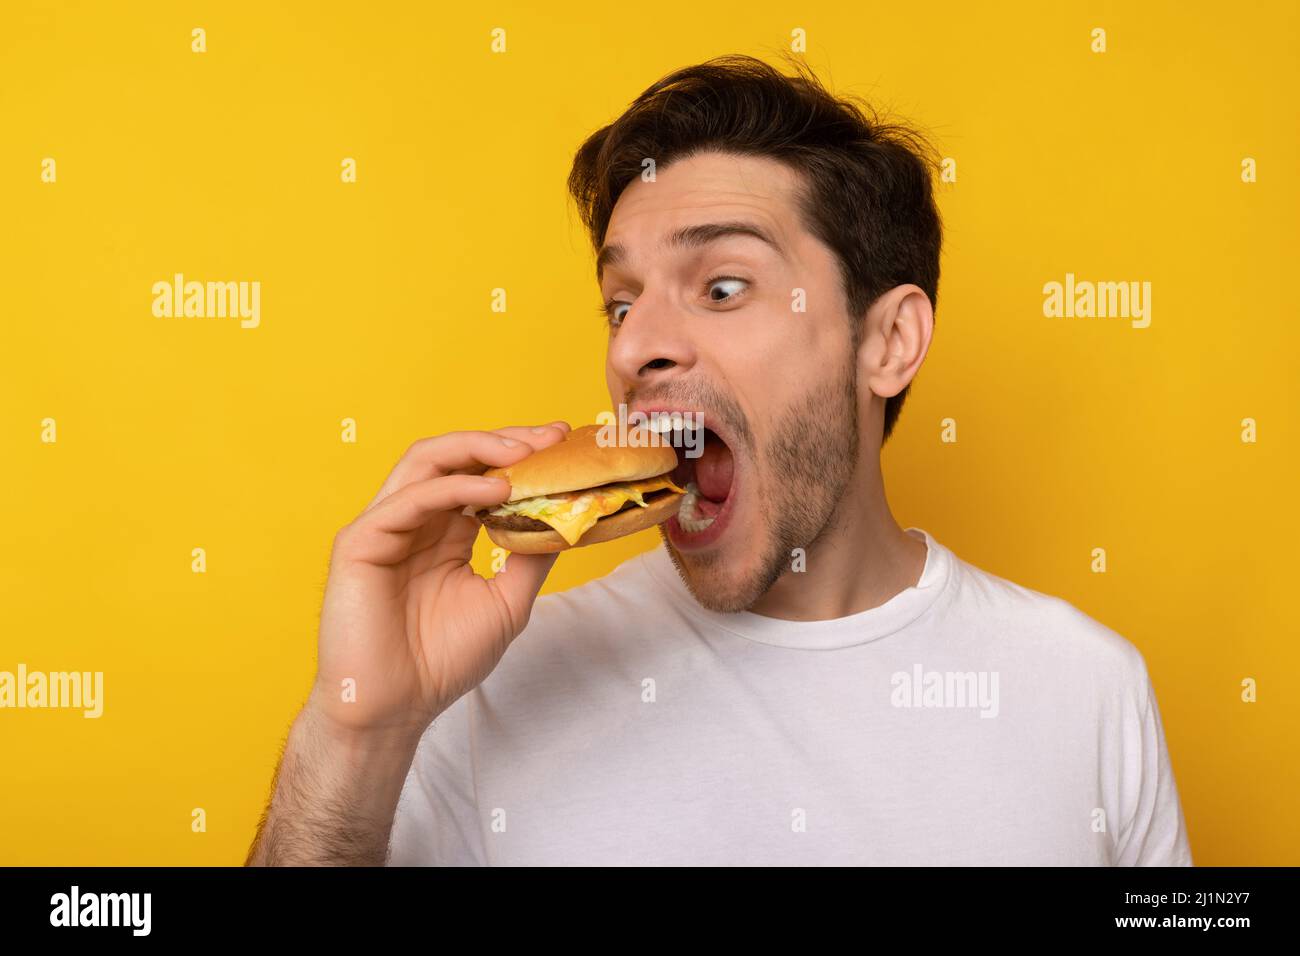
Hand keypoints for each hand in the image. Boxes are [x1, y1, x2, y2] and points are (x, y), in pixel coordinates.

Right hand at [308, 422, 569, 740]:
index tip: (563, 443)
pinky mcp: (360, 541)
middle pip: (454, 456)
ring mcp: (384, 526)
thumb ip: (532, 557)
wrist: (394, 709)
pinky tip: (496, 491)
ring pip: (427, 462)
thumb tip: (572, 518)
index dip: (519, 455)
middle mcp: (413, 520)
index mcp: (442, 531)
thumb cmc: (441, 662)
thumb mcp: (506, 602)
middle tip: (550, 437)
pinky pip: (409, 499)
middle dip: (504, 441)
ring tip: (525, 454)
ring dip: (478, 450)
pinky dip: (455, 487)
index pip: (479, 474)